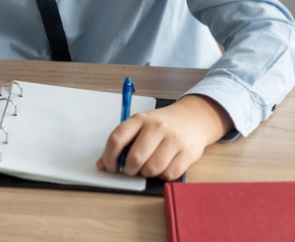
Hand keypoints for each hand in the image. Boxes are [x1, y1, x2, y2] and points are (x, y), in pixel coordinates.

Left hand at [96, 95, 232, 180]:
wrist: (192, 119)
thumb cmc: (160, 126)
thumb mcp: (139, 127)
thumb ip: (121, 144)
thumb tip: (102, 165)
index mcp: (140, 119)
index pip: (117, 139)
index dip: (109, 157)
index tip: (110, 167)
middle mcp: (157, 127)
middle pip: (135, 157)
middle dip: (129, 169)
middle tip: (131, 170)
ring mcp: (174, 139)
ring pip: (152, 169)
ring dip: (146, 173)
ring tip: (148, 167)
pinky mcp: (188, 152)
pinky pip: (169, 175)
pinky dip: (162, 176)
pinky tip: (163, 167)